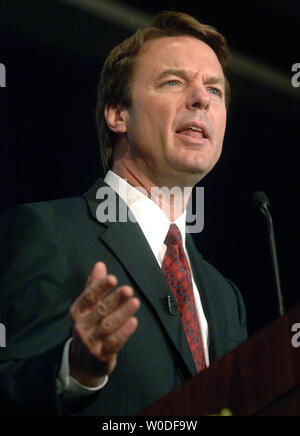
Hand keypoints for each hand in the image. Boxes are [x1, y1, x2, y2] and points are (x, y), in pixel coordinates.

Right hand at [69, 262, 139, 386]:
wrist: (83, 364)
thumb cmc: (89, 327)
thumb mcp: (88, 308)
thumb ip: (94, 286)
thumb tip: (100, 264)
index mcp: (77, 313)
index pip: (88, 297)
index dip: (100, 287)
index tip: (113, 278)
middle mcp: (81, 327)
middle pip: (99, 311)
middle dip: (114, 300)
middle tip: (128, 290)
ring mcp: (90, 342)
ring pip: (108, 326)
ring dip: (122, 313)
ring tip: (135, 302)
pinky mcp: (101, 355)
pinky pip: (114, 342)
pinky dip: (124, 331)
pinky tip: (134, 321)